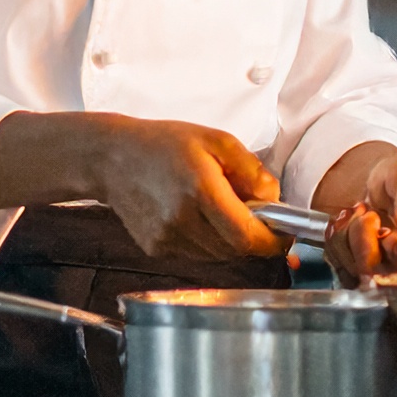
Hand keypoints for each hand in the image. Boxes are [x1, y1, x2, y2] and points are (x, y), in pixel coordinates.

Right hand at [0, 112, 289, 260]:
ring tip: (220, 207)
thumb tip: (275, 200)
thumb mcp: (218, 141)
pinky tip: (196, 215)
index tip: (284, 234)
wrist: (112, 157)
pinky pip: (197, 254)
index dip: (273, 241)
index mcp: (200, 190)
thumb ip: (252, 171)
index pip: (248, 237)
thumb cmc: (165, 143)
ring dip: (231, 240)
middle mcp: (181, 220)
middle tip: (257, 215)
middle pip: (236, 250)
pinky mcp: (155, 249)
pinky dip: (208, 241)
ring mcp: (166, 239)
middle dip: (254, 238)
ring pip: (218, 255)